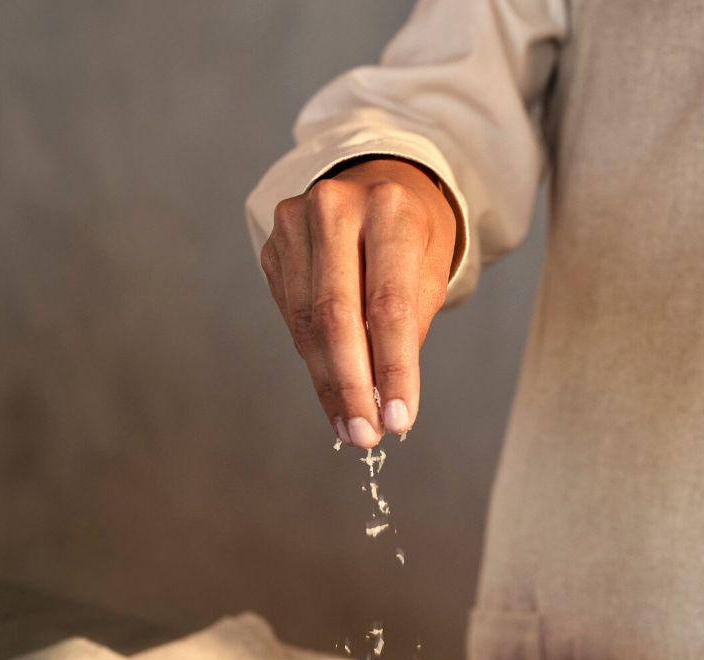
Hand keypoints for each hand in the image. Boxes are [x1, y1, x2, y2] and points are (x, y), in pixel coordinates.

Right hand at [260, 157, 456, 447]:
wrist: (376, 180)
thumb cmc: (412, 234)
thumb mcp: (430, 270)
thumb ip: (408, 328)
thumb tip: (384, 402)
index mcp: (389, 207)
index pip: (389, 305)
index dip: (393, 370)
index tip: (399, 420)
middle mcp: (335, 207)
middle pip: (337, 316)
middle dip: (353, 386)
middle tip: (366, 435)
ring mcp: (295, 223)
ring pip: (307, 324)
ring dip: (330, 385)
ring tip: (350, 427)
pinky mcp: (273, 245)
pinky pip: (292, 318)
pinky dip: (314, 363)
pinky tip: (333, 396)